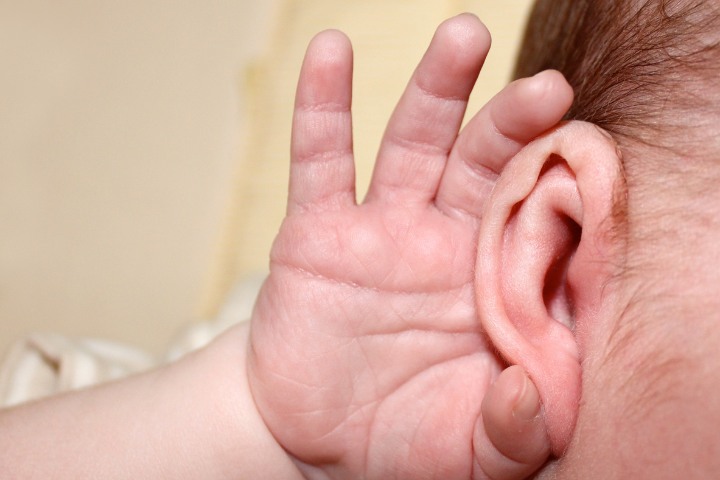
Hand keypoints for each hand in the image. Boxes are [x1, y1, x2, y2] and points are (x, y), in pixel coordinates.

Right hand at [248, 14, 572, 479]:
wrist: (315, 444)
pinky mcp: (316, 233)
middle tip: (547, 87)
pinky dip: (323, 107)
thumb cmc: (405, 442)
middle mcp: (441, 240)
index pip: (536, 219)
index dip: (562, 188)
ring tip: (463, 35)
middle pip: (483, 162)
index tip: (589, 155)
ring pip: (412, 144)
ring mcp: (379, 229)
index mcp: (491, 283)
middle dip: (512, 121)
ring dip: (436, 89)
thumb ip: (514, 434)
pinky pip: (320, 160)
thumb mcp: (474, 453)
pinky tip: (330, 53)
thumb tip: (530, 396)